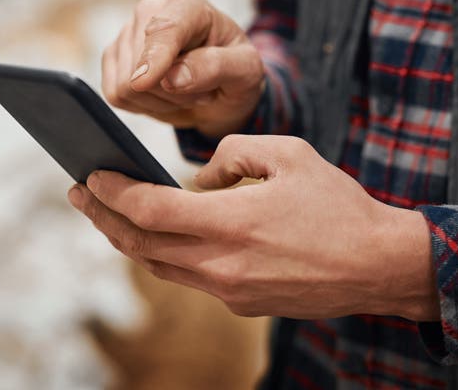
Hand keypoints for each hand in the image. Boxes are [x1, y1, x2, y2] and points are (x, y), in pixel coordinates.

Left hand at [67, 135, 439, 320]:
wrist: (378, 266)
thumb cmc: (337, 206)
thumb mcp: (287, 154)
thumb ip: (231, 155)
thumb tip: (197, 179)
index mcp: (231, 222)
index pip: (148, 210)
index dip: (112, 192)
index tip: (89, 174)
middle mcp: (221, 264)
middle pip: (140, 243)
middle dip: (102, 216)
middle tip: (79, 192)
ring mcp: (228, 290)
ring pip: (158, 264)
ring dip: (126, 238)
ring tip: (107, 212)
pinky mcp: (240, 302)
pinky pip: (186, 276)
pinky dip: (162, 253)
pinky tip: (156, 234)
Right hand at [102, 0, 264, 137]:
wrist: (221, 88)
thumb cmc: (235, 72)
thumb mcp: (245, 71)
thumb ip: (215, 67)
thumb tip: (172, 77)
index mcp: (187, 6)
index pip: (165, 30)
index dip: (154, 56)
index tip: (144, 81)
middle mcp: (150, 11)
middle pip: (141, 67)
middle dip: (173, 92)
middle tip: (200, 90)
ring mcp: (126, 35)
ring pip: (126, 86)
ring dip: (160, 101)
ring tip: (184, 91)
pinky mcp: (112, 59)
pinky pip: (115, 95)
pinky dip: (142, 106)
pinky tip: (164, 96)